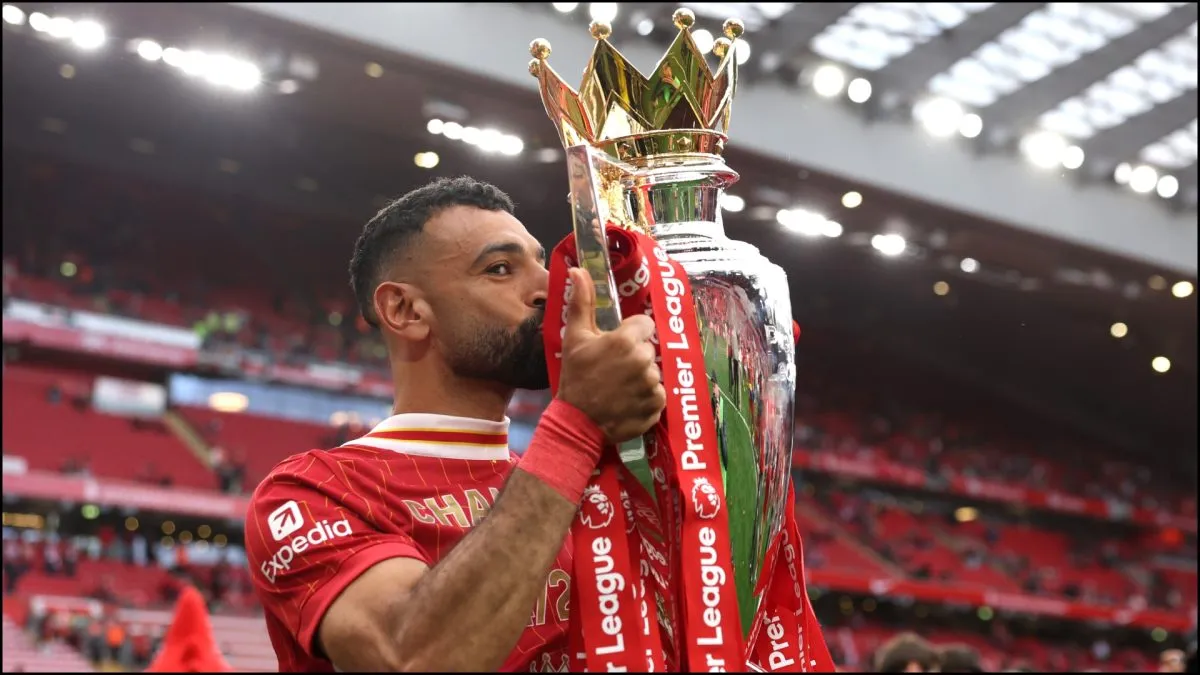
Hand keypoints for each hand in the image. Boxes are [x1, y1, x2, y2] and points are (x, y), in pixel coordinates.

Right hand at [556, 267, 665, 443]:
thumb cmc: (575, 377)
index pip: (644, 325)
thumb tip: (578, 270)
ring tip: (619, 387)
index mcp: (625, 340)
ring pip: (654, 372)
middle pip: (649, 349)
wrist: (577, 422)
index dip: (630, 334)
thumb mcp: (575, 338)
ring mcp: (652, 385)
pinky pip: (659, 394)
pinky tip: (628, 401)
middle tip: (613, 370)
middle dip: (635, 356)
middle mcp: (643, 361)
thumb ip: (581, 302)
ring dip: (641, 377)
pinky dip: (647, 398)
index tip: (615, 347)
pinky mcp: (657, 406)